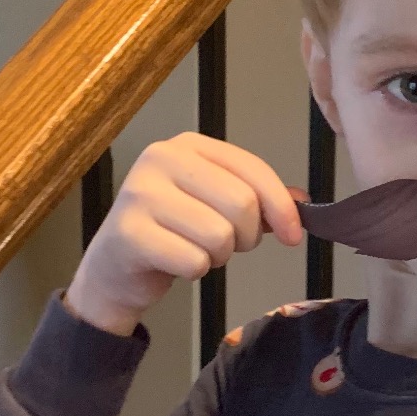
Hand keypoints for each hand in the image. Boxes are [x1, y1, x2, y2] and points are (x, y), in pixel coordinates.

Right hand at [65, 133, 303, 335]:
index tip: (292, 235)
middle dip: (245, 236)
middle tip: (226, 245)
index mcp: (187, 144)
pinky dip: (194, 271)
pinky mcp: (129, 233)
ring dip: (218, 256)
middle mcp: (160, 158)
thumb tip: (301, 201)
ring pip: (219, 235)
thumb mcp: (214, 205)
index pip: (252, 169)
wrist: (115, 267)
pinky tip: (175, 263)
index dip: (281, 206)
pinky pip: (193, 260)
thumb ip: (257, 199)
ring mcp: (140, 194)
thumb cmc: (171, 231)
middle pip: (241, 204)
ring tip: (196, 251)